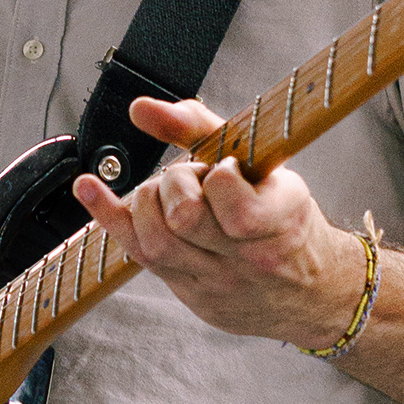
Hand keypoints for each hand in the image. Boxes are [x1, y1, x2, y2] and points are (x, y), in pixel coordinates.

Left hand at [70, 95, 367, 344]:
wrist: (313, 292)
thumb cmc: (286, 219)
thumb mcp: (264, 166)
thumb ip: (202, 129)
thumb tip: (141, 109)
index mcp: (281, 218)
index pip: (231, 195)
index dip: (218, 173)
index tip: (226, 168)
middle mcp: (250, 256)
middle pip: (185, 217)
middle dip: (173, 183)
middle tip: (188, 178)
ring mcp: (218, 281)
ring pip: (156, 242)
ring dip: (144, 202)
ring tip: (160, 192)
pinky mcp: (192, 294)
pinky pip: (139, 257)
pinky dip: (109, 217)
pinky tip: (89, 189)